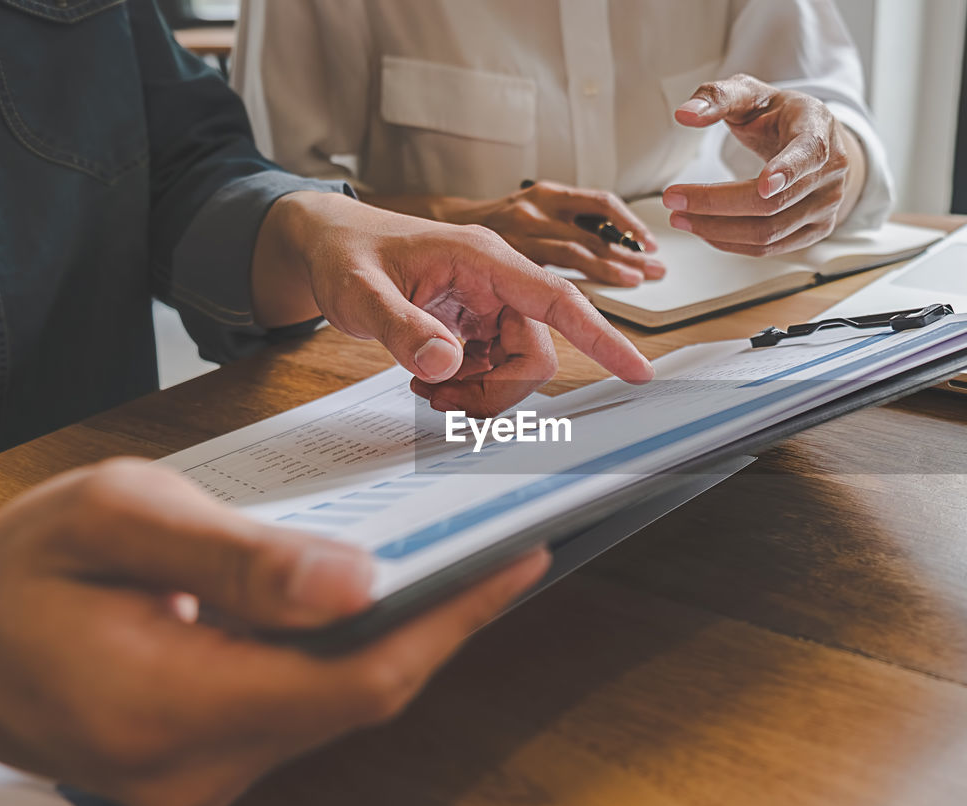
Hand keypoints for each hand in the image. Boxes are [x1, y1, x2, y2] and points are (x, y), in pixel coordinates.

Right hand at [0, 459, 547, 805]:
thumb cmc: (19, 569)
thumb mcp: (115, 519)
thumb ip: (236, 559)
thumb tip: (359, 584)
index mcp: (166, 705)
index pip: (355, 680)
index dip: (450, 622)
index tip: (517, 561)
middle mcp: (195, 769)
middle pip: (361, 697)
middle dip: (441, 623)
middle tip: (502, 547)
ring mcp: (200, 781)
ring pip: (337, 706)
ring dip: (399, 636)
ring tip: (455, 563)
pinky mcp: (205, 768)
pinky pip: (303, 710)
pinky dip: (347, 656)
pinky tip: (374, 602)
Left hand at [251, 192, 653, 416]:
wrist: (328, 245)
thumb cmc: (345, 254)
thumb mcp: (359, 292)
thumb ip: (400, 328)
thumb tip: (443, 365)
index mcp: (484, 260)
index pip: (559, 300)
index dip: (602, 337)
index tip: (637, 371)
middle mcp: (496, 282)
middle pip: (536, 354)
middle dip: (497, 390)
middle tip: (440, 399)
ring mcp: (488, 305)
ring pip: (516, 368)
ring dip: (479, 392)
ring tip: (426, 388)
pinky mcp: (477, 325)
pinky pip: (494, 369)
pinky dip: (467, 387)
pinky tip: (430, 379)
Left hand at [663, 74, 867, 255]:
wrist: (815, 141)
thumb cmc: (780, 116)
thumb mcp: (751, 94)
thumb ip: (717, 97)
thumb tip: (685, 114)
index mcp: (818, 129)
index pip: (809, 153)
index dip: (787, 170)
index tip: (764, 184)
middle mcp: (830, 172)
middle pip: (771, 202)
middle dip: (715, 204)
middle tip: (674, 199)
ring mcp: (827, 206)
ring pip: (768, 232)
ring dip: (716, 230)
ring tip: (680, 217)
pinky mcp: (816, 230)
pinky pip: (770, 247)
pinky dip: (731, 242)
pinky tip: (704, 230)